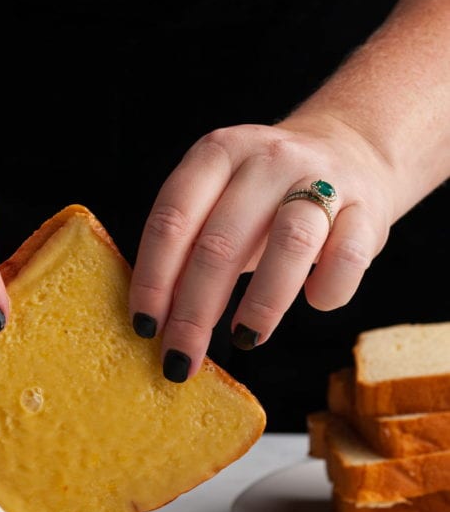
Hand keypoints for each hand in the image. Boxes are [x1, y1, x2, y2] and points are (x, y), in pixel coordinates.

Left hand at [128, 118, 395, 381]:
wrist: (351, 151)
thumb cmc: (266, 199)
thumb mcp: (219, 203)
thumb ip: (188, 248)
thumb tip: (154, 323)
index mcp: (217, 154)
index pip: (173, 220)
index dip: (154, 279)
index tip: (144, 328)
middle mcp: (268, 159)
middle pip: (221, 242)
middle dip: (195, 312)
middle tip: (181, 360)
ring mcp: (322, 178)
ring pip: (291, 244)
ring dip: (262, 303)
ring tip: (244, 339)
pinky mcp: (367, 208)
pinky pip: (348, 256)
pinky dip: (329, 290)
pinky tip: (315, 302)